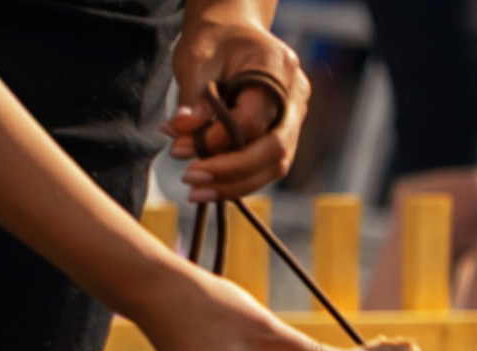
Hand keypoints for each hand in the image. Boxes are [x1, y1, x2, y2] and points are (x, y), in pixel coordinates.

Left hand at [166, 7, 307, 200]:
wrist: (232, 34)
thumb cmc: (214, 39)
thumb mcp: (197, 57)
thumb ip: (193, 95)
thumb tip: (180, 131)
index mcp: (279, 68)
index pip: (255, 118)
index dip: (219, 138)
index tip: (180, 145)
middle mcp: (296, 98)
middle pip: (275, 150)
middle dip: (232, 172)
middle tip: (191, 180)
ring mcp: (294, 119)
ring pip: (275, 166)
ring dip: (235, 184)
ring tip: (196, 191)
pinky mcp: (284, 135)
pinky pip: (267, 166)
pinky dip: (238, 179)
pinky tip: (210, 185)